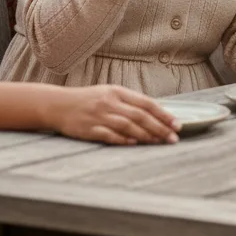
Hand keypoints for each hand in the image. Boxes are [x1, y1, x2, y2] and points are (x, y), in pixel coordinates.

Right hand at [50, 84, 179, 145]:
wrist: (58, 105)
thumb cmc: (88, 100)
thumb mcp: (109, 94)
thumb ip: (129, 102)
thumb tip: (154, 112)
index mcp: (117, 92)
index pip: (145, 102)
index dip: (163, 113)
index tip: (176, 123)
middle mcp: (110, 103)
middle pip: (140, 115)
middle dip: (159, 127)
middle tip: (174, 137)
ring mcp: (99, 116)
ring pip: (128, 125)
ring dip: (146, 135)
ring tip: (160, 142)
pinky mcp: (89, 129)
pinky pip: (109, 135)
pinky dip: (123, 139)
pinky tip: (135, 143)